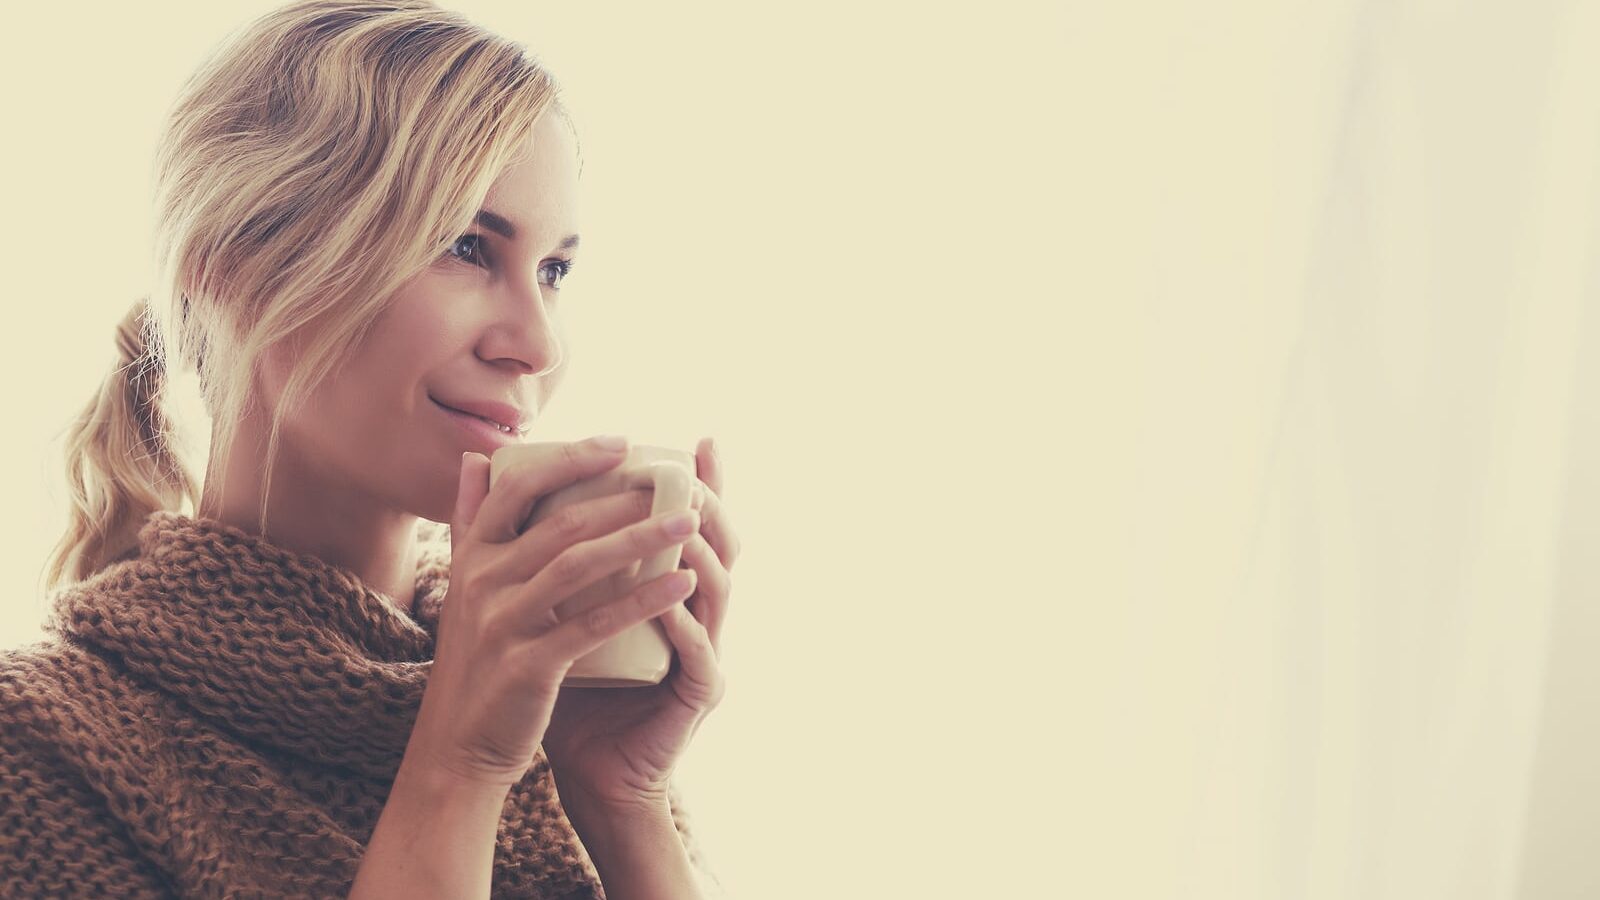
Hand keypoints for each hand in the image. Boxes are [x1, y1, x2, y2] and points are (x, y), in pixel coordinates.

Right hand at [406, 437, 702, 787]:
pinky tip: (682, 584)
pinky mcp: (528, 665)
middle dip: (622, 497)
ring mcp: (502, 623)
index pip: (516, 487)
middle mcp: (481, 582)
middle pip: (560, 522)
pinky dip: (642, 600)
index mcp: (472, 557)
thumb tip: (476, 459)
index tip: (622, 443)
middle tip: (674, 481)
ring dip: (640, 537)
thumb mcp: (464, 587)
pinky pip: (594, 624)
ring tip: (688, 519)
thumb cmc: (476, 661)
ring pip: (580, 565)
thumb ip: (468, 522)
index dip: (569, 459)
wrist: (457, 746)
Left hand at [543, 436, 741, 810]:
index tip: (696, 442)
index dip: (704, 485)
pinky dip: (684, 624)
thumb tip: (488, 483)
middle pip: (723, 548)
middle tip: (690, 472)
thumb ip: (539, 555)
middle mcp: (697, 618)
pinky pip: (698, 655)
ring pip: (719, 593)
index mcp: (670, 594)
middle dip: (712, 505)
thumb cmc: (572, 688)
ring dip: (699, 555)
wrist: (589, 772)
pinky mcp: (697, 697)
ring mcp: (705, 657)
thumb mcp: (556, 612)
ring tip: (679, 522)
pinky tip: (668, 600)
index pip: (694, 529)